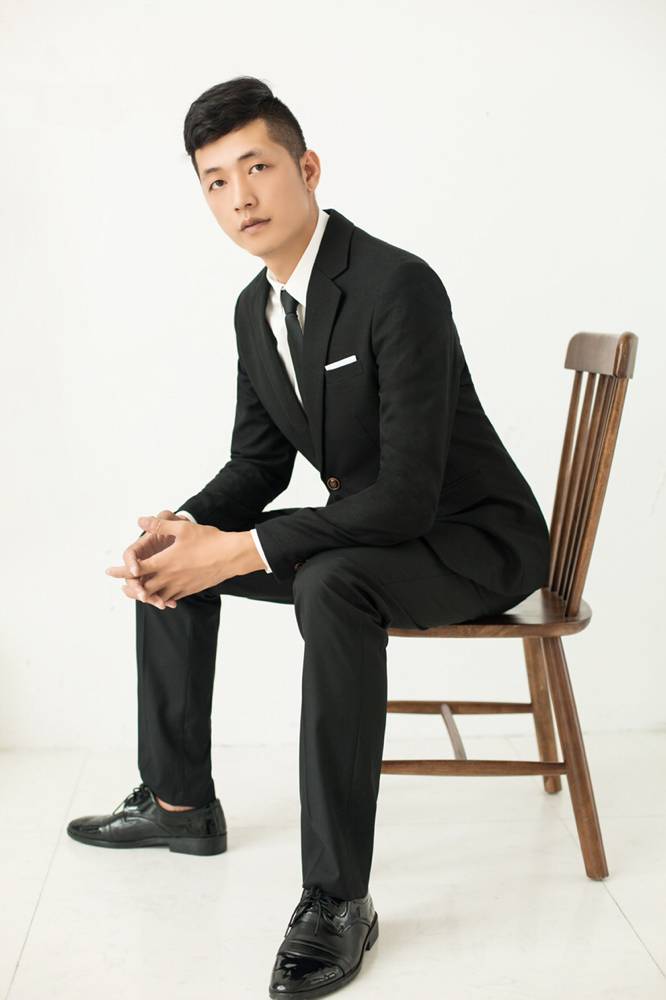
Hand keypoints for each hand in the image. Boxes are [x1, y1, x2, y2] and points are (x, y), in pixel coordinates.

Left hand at [106, 515, 244, 605]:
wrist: (232, 556)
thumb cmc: (209, 540)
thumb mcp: (183, 529)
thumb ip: (159, 525)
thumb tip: (140, 520)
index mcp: (165, 562)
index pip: (135, 569)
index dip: (120, 570)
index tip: (110, 571)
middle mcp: (170, 577)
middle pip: (142, 588)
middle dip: (130, 587)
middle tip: (122, 586)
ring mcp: (180, 586)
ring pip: (157, 596)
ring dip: (146, 595)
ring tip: (139, 593)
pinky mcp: (190, 589)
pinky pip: (172, 597)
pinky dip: (163, 598)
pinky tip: (163, 596)